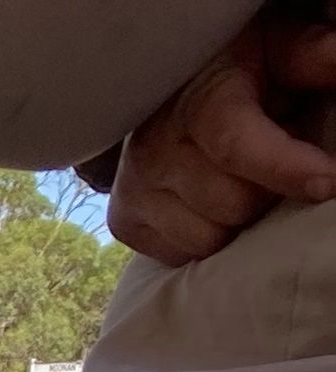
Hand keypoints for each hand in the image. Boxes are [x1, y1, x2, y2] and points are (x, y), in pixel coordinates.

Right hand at [111, 14, 335, 264]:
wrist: (169, 95)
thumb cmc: (238, 73)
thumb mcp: (276, 49)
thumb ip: (307, 54)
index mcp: (196, 103)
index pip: (236, 145)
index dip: (286, 168)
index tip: (328, 182)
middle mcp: (154, 150)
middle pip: (233, 204)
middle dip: (266, 193)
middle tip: (273, 167)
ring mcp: (134, 191)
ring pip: (209, 238)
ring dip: (236, 220)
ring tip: (239, 184)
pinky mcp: (124, 223)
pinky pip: (182, 255)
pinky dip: (205, 237)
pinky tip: (209, 205)